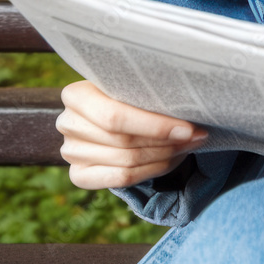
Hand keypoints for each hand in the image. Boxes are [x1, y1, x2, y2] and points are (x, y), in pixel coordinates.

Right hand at [57, 80, 207, 189]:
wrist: (107, 110)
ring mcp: (70, 151)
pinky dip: (152, 171)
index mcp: (75, 95)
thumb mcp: (131, 84)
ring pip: (127, 162)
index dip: (155, 126)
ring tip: (189, 145)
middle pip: (124, 142)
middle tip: (197, 137)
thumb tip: (188, 104)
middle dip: (167, 142)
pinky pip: (121, 179)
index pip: (115, 117)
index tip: (188, 128)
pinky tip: (172, 159)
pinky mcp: (79, 174)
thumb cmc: (126, 92)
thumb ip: (148, 91)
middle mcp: (67, 123)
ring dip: (165, 156)